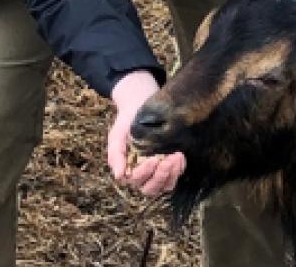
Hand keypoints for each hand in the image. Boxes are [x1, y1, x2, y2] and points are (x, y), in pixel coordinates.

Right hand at [108, 71, 186, 195]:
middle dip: (160, 176)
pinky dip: (179, 169)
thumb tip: (119, 175)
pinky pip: (175, 176)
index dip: (144, 173)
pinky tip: (180, 155)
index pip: (135, 180)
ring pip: (164, 186)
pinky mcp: (168, 167)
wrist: (140, 106)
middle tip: (168, 160)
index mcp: (126, 170)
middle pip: (150, 189)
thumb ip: (116, 155)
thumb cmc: (126, 122)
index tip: (153, 159)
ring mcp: (156, 173)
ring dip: (171, 175)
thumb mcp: (117, 136)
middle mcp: (141, 176)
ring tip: (177, 157)